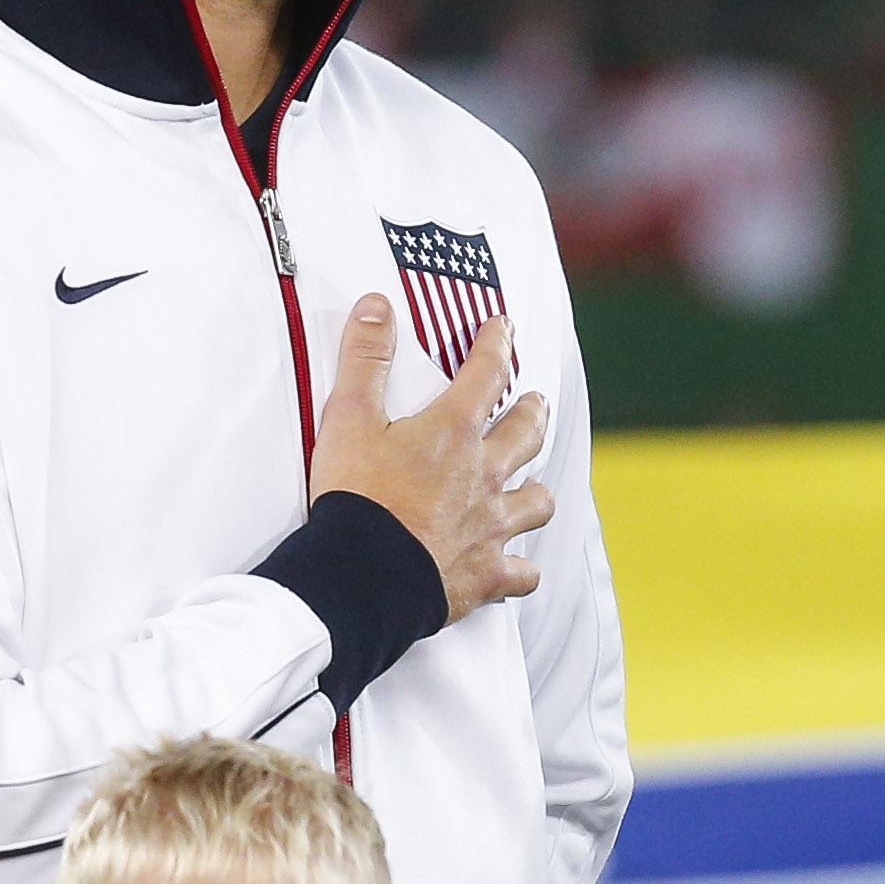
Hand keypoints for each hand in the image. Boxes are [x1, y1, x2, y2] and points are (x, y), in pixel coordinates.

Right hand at [311, 295, 552, 622]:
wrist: (364, 576)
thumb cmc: (357, 498)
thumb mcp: (349, 418)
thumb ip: (365, 359)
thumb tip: (376, 306)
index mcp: (453, 432)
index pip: (486, 373)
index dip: (495, 345)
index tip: (502, 329)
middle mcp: (484, 474)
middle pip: (525, 433)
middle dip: (532, 412)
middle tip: (534, 402)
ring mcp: (491, 526)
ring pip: (536, 503)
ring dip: (535, 492)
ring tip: (532, 488)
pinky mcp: (486, 574)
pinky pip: (521, 574)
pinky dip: (521, 570)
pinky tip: (517, 569)